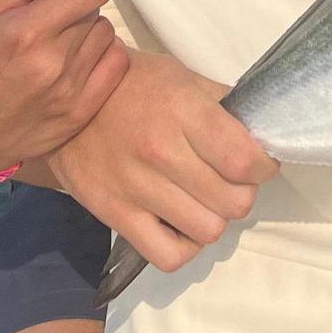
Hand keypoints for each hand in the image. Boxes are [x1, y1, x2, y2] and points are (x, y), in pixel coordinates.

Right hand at [0, 0, 127, 176]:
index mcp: (26, 31)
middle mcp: (52, 62)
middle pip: (96, 12)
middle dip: (80, 7)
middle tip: (57, 17)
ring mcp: (69, 92)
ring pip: (107, 37)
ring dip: (91, 32)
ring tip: (64, 40)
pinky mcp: (80, 113)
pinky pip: (118, 66)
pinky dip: (106, 55)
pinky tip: (83, 57)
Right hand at [51, 52, 278, 276]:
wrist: (67, 101)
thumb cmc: (133, 84)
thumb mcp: (181, 76)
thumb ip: (221, 103)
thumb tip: (260, 130)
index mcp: (182, 110)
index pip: (243, 159)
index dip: (264, 167)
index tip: (260, 163)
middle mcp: (161, 151)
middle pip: (233, 201)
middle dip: (243, 192)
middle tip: (231, 180)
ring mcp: (136, 188)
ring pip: (208, 231)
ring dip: (216, 218)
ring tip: (205, 200)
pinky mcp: (115, 215)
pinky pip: (169, 256)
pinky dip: (185, 246)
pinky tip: (183, 224)